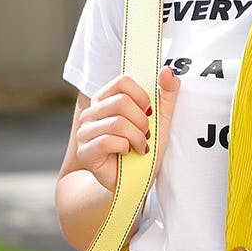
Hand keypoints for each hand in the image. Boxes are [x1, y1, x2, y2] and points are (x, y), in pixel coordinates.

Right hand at [76, 67, 180, 190]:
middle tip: (145, 134)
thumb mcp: (161, 118)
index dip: (143, 96)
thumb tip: (166, 70)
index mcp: (106, 99)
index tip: (149, 112)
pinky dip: (125, 148)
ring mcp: (85, 131)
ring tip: (139, 146)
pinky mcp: (84, 151)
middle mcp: (91, 112)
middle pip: (121, 102)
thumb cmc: (145, 148)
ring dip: (137, 137)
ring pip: (117, 123)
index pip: (123, 81)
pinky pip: (107, 141)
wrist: (135, 180)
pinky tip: (127, 153)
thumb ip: (166, 93)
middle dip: (142, 121)